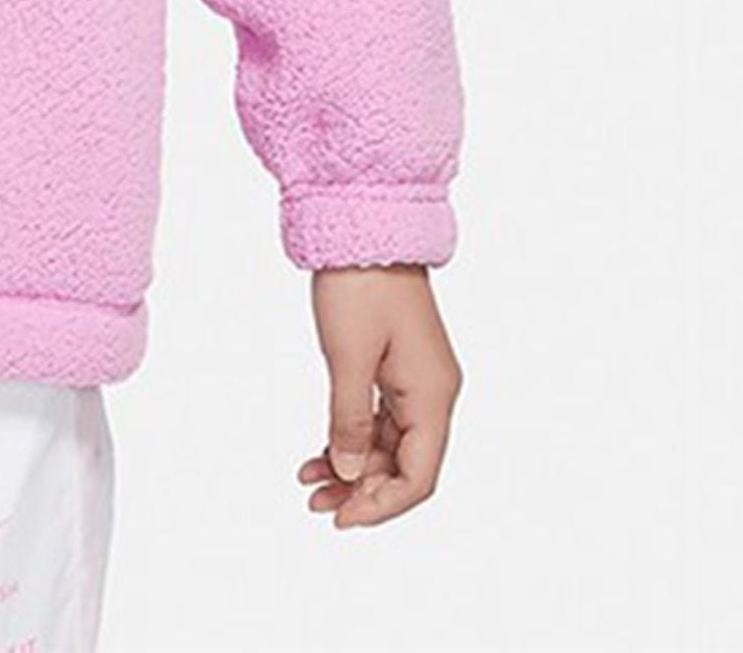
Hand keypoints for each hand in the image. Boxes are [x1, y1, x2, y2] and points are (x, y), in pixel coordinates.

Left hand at [299, 263, 462, 528]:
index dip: (382, 506)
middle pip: (406, 466)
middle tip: (315, 504)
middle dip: (363, 491)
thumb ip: (351, 421)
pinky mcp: (396, 364)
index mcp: (434, 396)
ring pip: (390, 444)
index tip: (341, 519)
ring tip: (308, 482)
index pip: (419, 477)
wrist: (363, 224)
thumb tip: (352, 476)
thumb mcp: (348, 356)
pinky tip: (321, 452)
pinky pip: (380, 418)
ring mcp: (416, 378)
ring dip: (354, 468)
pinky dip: (353, 438)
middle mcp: (433, 393)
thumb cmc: (359, 285)